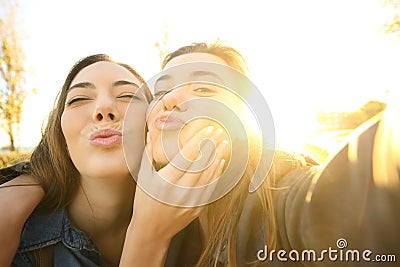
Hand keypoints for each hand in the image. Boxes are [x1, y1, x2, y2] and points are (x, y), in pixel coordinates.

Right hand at [120, 126, 226, 266]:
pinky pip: (210, 187)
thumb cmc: (145, 202)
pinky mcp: (198, 208)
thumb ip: (148, 154)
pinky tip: (220, 162)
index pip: (186, 155)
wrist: (151, 231)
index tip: (207, 129)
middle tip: (219, 131)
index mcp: (165, 181)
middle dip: (211, 145)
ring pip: (209, 174)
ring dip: (218, 157)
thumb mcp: (143, 178)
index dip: (198, 140)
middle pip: (201, 163)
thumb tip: (151, 133)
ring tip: (223, 143)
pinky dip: (217, 173)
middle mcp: (180, 191)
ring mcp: (191, 201)